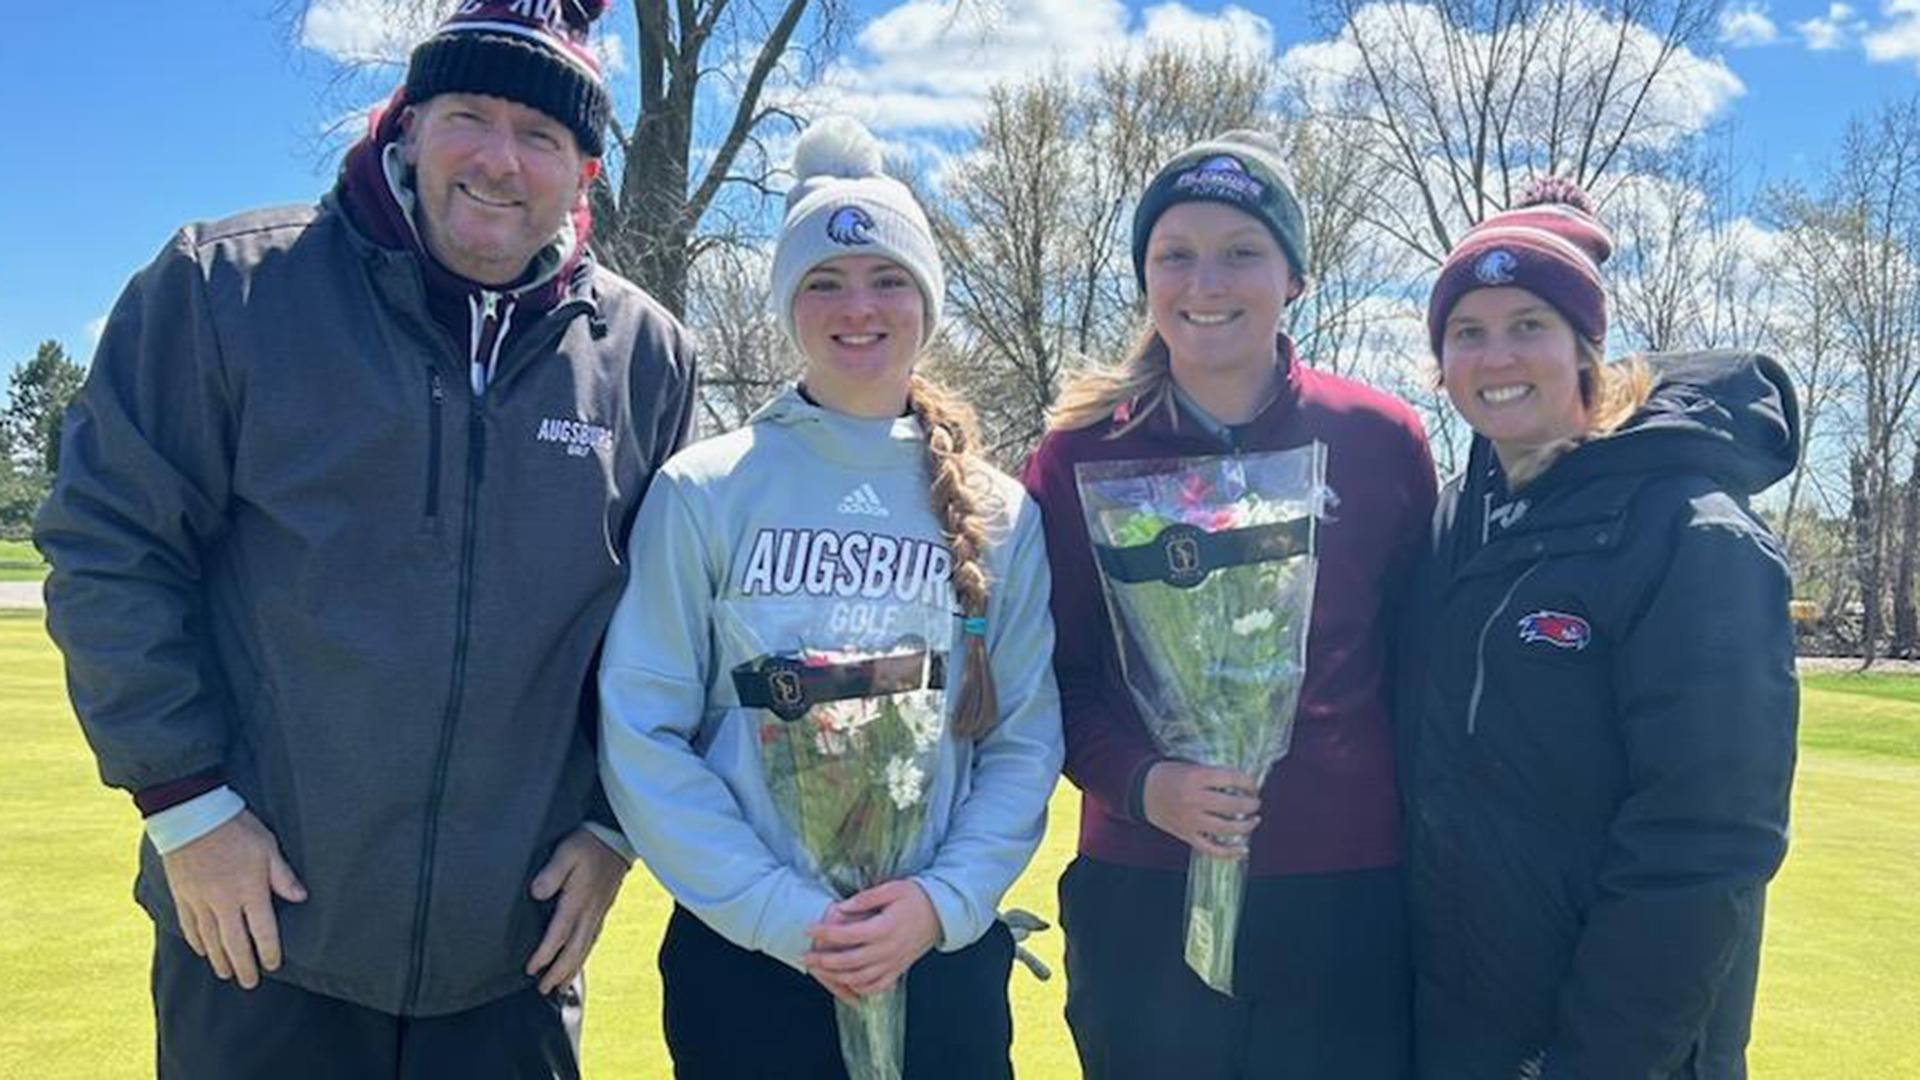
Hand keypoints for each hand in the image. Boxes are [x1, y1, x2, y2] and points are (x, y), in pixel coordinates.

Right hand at [160, 809, 306, 988]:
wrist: (192, 814)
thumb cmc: (236, 827)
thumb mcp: (268, 846)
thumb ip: (283, 876)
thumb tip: (302, 898)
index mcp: (249, 890)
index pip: (262, 931)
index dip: (269, 951)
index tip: (273, 965)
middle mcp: (223, 902)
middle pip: (234, 943)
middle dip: (244, 966)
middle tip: (250, 983)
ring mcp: (200, 901)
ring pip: (210, 940)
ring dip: (220, 960)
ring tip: (227, 974)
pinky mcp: (182, 895)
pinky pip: (189, 926)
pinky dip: (197, 942)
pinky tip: (203, 951)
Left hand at [526, 828, 630, 993]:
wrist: (616, 837)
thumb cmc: (588, 843)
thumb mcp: (566, 852)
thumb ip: (551, 873)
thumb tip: (536, 893)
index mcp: (578, 901)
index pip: (559, 935)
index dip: (544, 955)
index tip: (531, 969)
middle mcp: (590, 912)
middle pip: (574, 950)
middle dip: (559, 973)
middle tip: (544, 990)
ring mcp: (599, 912)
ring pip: (585, 948)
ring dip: (573, 969)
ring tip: (561, 986)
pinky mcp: (603, 909)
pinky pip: (593, 939)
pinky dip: (584, 954)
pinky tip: (580, 959)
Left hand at [801, 879, 940, 1000]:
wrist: (943, 913)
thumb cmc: (917, 897)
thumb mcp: (893, 888)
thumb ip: (866, 898)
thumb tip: (842, 907)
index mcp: (885, 928)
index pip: (848, 934)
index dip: (825, 933)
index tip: (808, 929)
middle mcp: (888, 949)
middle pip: (849, 961)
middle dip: (823, 961)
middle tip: (804, 956)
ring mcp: (894, 963)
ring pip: (860, 978)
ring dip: (836, 976)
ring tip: (818, 970)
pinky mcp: (899, 970)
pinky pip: (876, 986)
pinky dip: (859, 988)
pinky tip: (846, 982)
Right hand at [1141, 761, 1262, 857]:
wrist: (1142, 790)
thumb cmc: (1169, 775)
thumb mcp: (1191, 766)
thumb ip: (1214, 775)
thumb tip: (1243, 784)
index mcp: (1195, 777)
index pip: (1232, 778)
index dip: (1248, 782)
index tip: (1252, 785)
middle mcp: (1194, 799)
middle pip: (1233, 805)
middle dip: (1251, 804)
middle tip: (1255, 802)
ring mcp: (1190, 820)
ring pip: (1226, 828)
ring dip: (1246, 826)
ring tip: (1254, 820)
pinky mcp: (1187, 835)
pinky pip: (1212, 848)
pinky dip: (1230, 852)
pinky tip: (1243, 849)